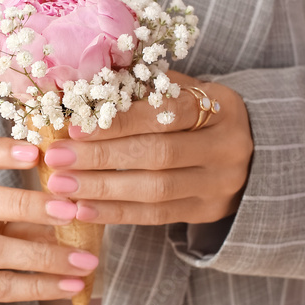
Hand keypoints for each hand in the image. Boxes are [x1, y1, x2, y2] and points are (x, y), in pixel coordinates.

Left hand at [43, 71, 253, 225]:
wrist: (248, 152)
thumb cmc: (194, 114)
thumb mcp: (179, 91)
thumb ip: (137, 88)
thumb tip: (77, 90)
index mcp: (221, 106)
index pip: (166, 112)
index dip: (119, 121)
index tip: (75, 126)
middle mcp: (227, 146)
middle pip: (158, 154)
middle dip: (101, 157)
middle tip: (56, 158)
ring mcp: (220, 183)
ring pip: (155, 190)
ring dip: (101, 188)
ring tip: (60, 185)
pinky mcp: (207, 211)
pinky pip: (155, 215)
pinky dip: (115, 213)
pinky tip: (82, 209)